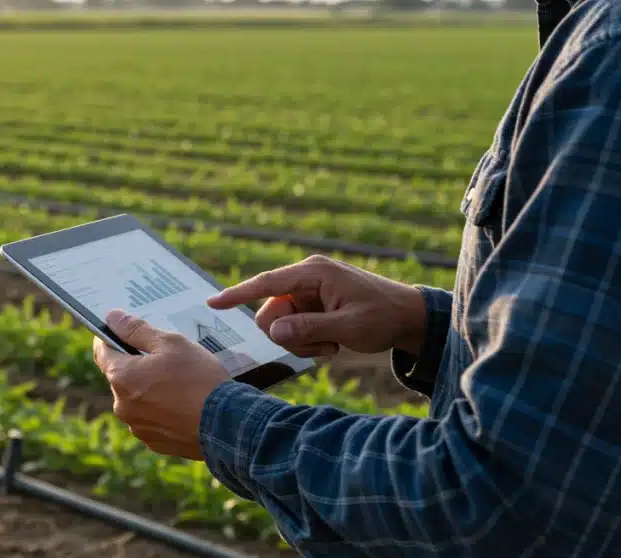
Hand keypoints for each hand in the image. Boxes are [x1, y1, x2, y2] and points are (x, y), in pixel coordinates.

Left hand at [92, 309, 230, 459]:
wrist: (227, 425)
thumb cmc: (199, 378)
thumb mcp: (171, 343)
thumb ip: (136, 329)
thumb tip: (112, 317)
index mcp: (121, 377)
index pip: (101, 351)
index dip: (111, 338)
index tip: (126, 333)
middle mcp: (121, 405)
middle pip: (120, 376)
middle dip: (138, 365)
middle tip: (167, 360)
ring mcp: (137, 426)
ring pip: (136, 399)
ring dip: (149, 389)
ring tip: (180, 384)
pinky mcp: (153, 442)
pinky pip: (150, 419)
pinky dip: (161, 410)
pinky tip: (183, 404)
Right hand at [206, 254, 425, 358]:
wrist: (408, 318)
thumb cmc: (383, 317)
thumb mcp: (349, 327)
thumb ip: (309, 328)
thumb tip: (273, 331)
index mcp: (313, 273)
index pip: (266, 283)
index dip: (237, 294)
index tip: (212, 303)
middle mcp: (306, 278)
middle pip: (270, 312)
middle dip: (288, 336)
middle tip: (320, 348)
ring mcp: (307, 292)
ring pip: (279, 324)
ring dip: (300, 341)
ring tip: (331, 345)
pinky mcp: (311, 304)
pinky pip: (291, 327)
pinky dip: (307, 341)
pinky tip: (332, 343)